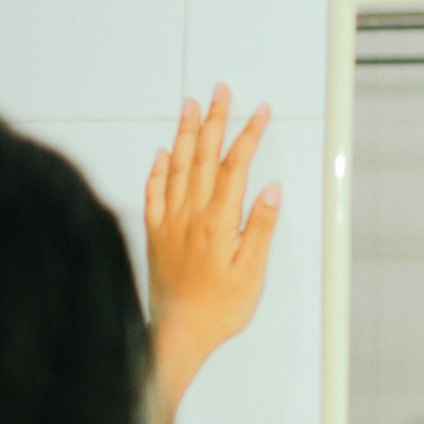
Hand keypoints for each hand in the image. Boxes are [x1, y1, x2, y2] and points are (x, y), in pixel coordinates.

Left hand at [145, 84, 279, 423]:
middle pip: (203, 156)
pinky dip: (157, 169)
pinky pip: (153, 192)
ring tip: (190, 105)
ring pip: (176, 166)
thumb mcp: (252, 272)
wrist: (179, 332)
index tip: (259, 111)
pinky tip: (161, 153)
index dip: (248, 135)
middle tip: (220, 90)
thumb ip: (260, 227)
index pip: (235, 167)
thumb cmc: (219, 308)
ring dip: (184, 133)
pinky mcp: (155, 234)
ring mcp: (169, 222)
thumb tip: (270, 191)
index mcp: (218, 222)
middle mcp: (190, 215)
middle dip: (214, 119)